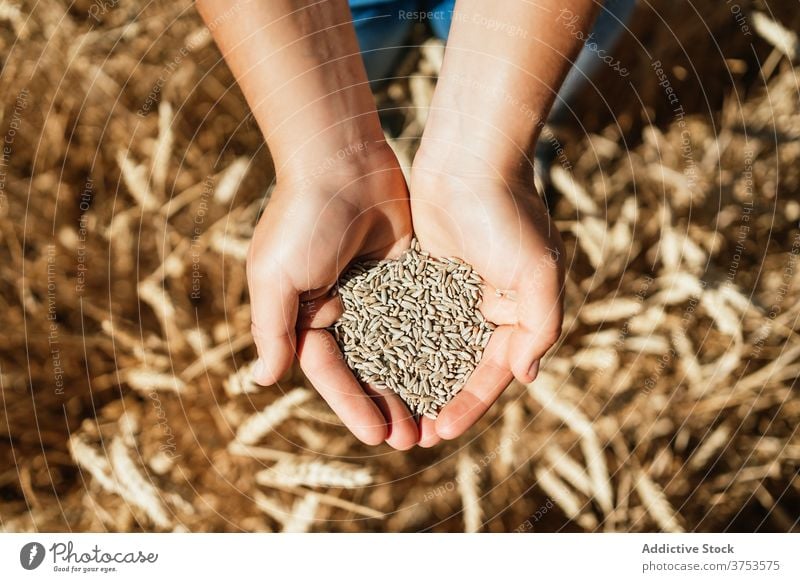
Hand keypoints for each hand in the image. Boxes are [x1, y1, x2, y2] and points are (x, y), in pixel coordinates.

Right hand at [247, 144, 418, 448]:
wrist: (342, 159)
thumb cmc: (302, 217)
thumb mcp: (275, 276)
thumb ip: (272, 330)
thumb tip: (263, 380)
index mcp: (305, 315)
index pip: (330, 373)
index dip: (353, 406)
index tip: (378, 435)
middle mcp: (340, 310)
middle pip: (367, 371)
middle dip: (387, 406)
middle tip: (413, 439)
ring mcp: (375, 294)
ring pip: (399, 352)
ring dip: (413, 386)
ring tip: (435, 420)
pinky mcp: (406, 275)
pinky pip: (422, 318)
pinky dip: (435, 346)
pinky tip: (454, 374)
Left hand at [410, 151, 564, 444]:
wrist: (469, 159)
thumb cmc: (510, 214)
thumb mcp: (538, 274)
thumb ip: (539, 327)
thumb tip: (526, 377)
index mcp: (516, 312)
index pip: (492, 372)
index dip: (470, 404)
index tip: (442, 432)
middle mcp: (484, 306)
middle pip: (459, 368)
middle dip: (439, 401)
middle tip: (412, 435)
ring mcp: (451, 292)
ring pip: (429, 348)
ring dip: (412, 381)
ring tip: (389, 412)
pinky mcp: (421, 274)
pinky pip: (406, 318)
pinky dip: (393, 344)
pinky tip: (372, 368)